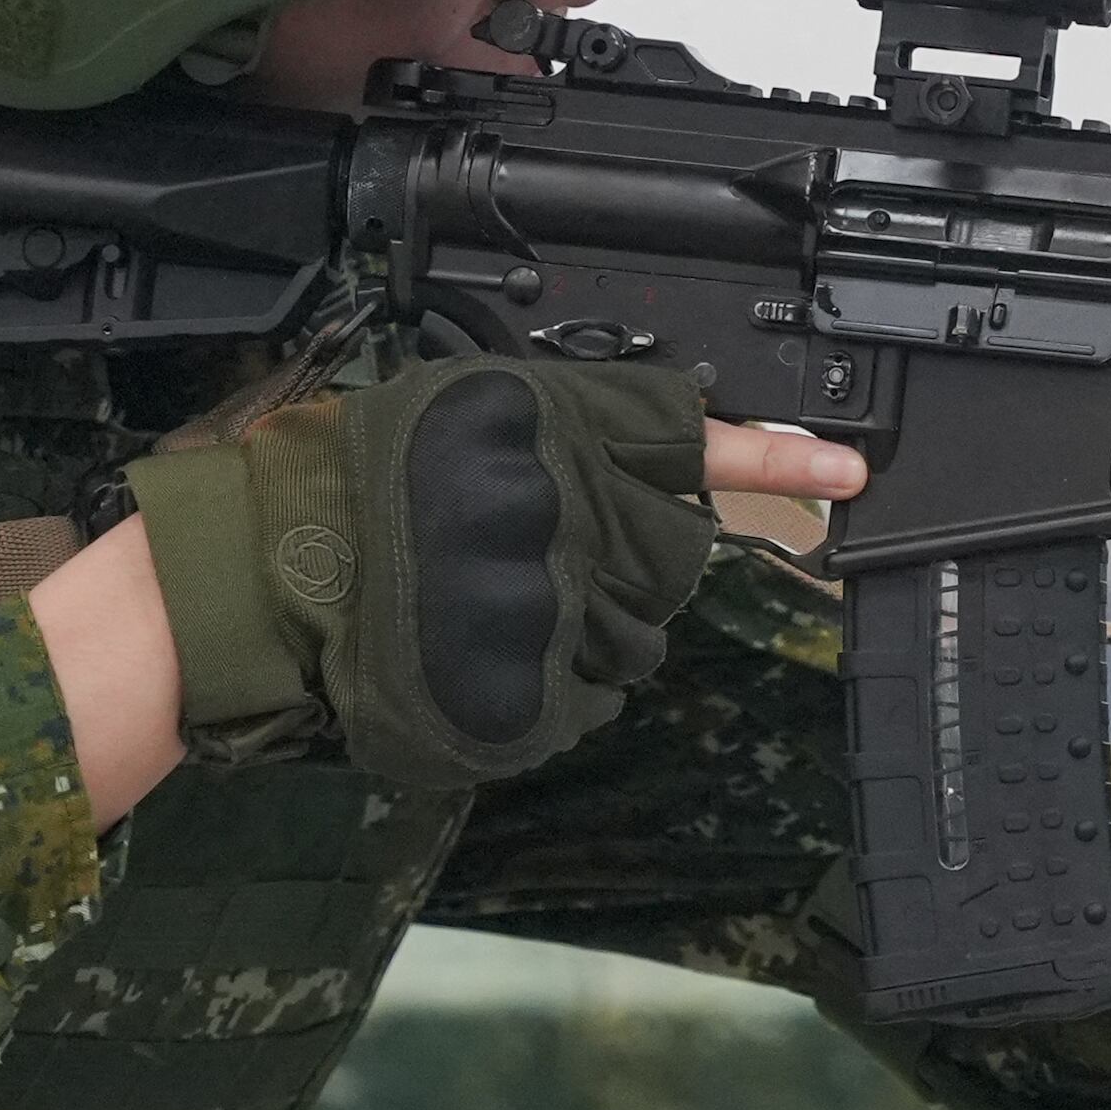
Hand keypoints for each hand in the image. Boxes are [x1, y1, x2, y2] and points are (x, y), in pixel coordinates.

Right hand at [98, 362, 868, 795]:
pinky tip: (483, 655)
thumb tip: (618, 465)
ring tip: (485, 600)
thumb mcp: (454, 416)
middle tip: (538, 552)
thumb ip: (550, 436)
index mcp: (558, 428)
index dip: (779, 463)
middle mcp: (577, 511)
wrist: (260, 573)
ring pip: (631, 628)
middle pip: (669, 550)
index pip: (698, 441)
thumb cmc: (330, 484)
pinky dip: (550, 688)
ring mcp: (563, 604)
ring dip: (582, 624)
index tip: (850, 476)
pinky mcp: (541, 685)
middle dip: (626, 557)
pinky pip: (586, 694)